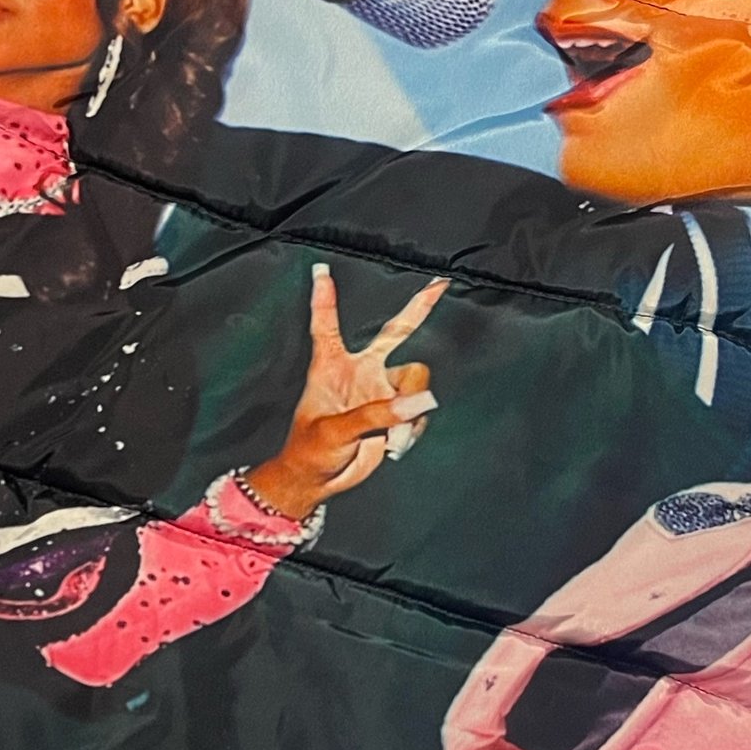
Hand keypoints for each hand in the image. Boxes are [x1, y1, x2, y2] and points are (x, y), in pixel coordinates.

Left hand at [246, 264, 447, 520]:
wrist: (319, 480)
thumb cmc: (310, 451)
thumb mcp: (335, 431)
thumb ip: (377, 414)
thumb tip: (421, 400)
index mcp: (331, 367)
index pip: (326, 326)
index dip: (323, 299)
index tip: (320, 269)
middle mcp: (360, 371)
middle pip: (394, 332)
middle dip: (418, 308)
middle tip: (439, 285)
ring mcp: (380, 391)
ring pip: (416, 379)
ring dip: (413, 407)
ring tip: (395, 440)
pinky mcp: (396, 413)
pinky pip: (420, 409)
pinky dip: (414, 427)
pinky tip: (397, 444)